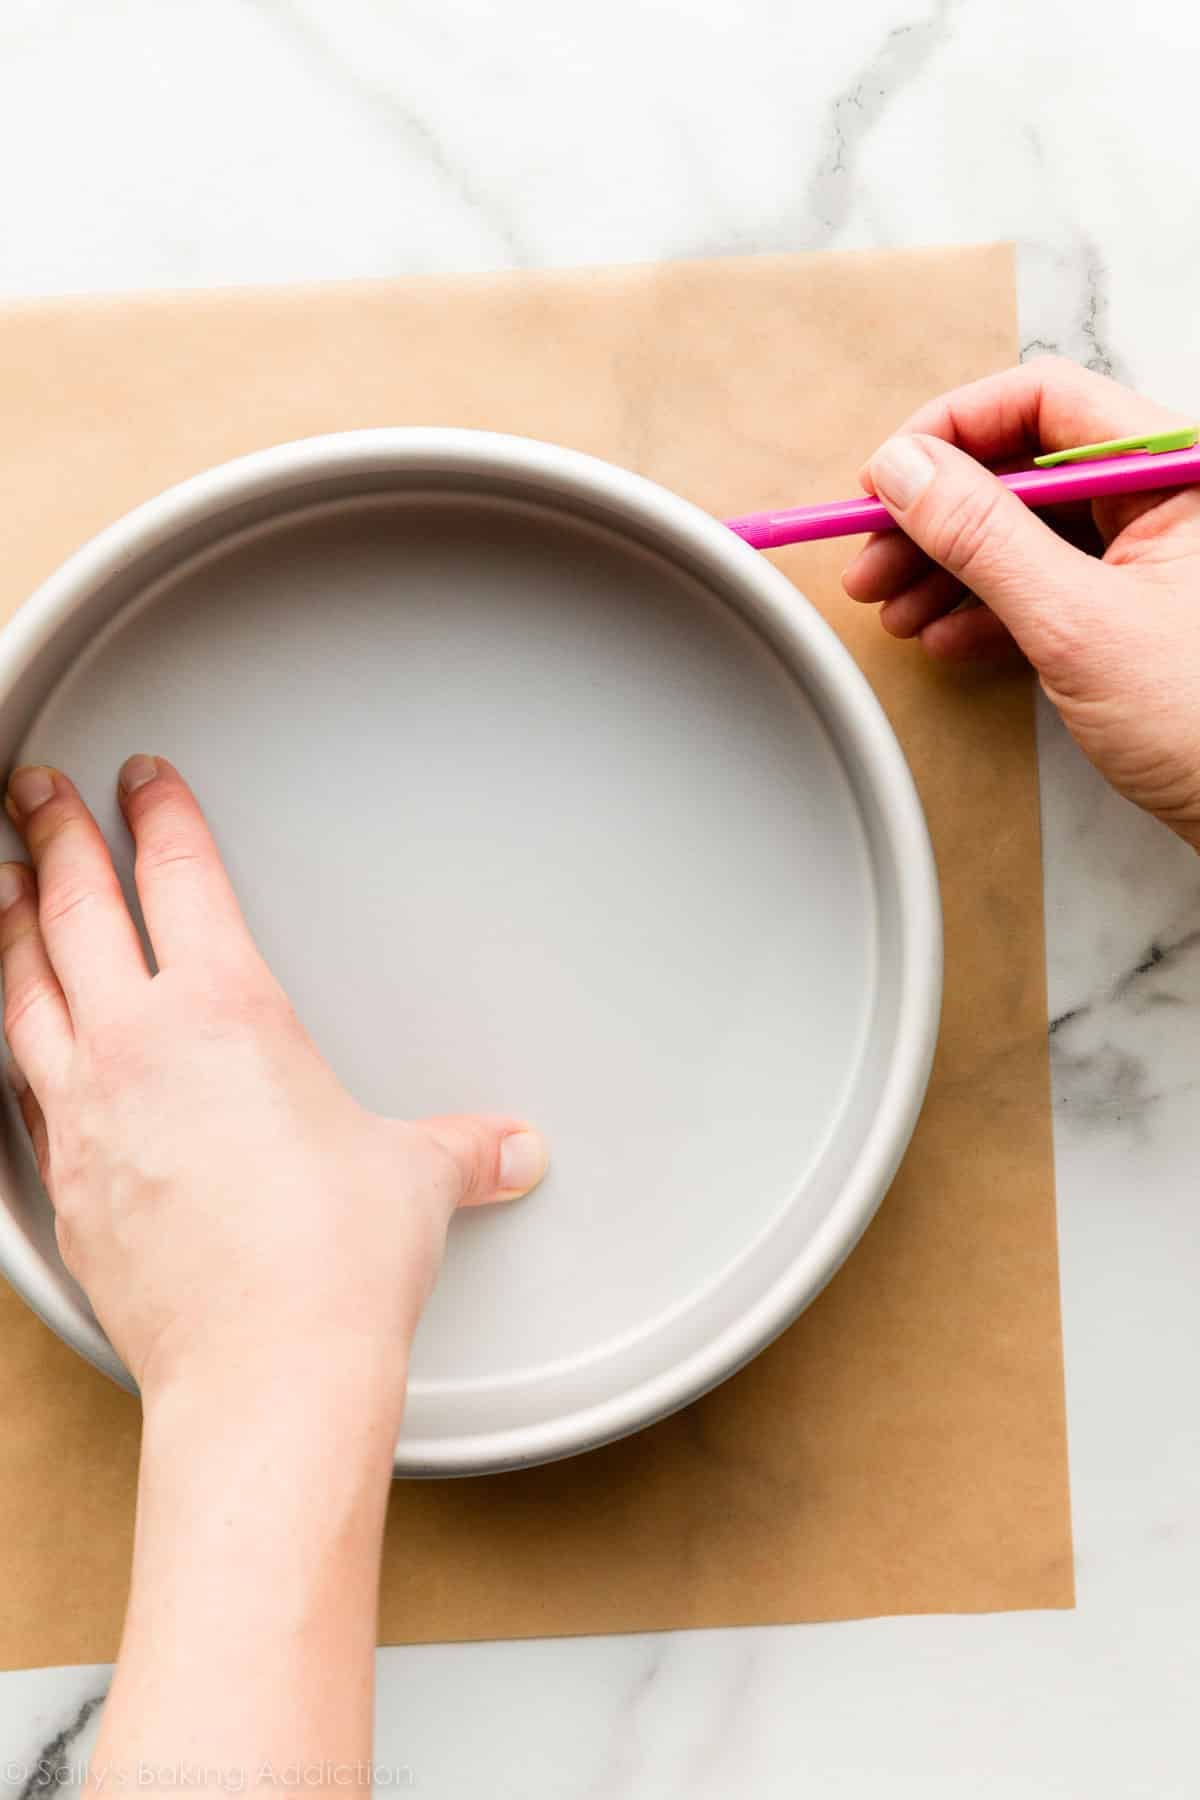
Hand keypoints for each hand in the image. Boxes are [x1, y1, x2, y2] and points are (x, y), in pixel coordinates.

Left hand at [0, 756, 547, 1414]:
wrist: (263, 1372)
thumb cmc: (333, 1265)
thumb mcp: (415, 1181)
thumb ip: (462, 1150)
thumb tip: (512, 1149)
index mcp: (228, 1013)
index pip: (179, 877)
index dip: (159, 814)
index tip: (141, 778)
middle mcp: (140, 1047)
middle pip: (75, 908)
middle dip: (52, 836)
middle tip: (31, 789)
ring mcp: (87, 1113)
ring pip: (22, 986)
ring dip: (8, 923)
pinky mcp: (63, 1183)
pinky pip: (19, 1083)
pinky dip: (10, 1034)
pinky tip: (14, 1031)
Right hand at [842, 356, 1199, 852]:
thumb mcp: (1076, 623)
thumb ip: (983, 538)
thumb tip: (904, 470)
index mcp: (1176, 469)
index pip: (1044, 402)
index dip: (952, 433)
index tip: (885, 481)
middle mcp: (1165, 499)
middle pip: (1023, 469)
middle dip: (936, 515)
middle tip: (871, 557)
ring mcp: (1149, 557)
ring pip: (1025, 531)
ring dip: (948, 568)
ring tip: (893, 608)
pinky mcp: (1132, 612)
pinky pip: (1044, 585)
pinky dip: (985, 608)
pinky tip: (942, 636)